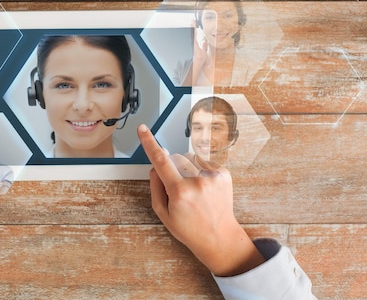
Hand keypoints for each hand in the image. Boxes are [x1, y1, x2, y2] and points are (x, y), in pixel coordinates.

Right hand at [137, 124, 263, 276]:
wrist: (219, 237)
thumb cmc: (189, 228)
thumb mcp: (162, 212)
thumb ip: (155, 186)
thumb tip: (156, 164)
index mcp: (180, 192)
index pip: (160, 161)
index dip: (149, 143)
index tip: (142, 129)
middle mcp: (197, 181)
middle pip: (175, 158)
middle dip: (172, 168)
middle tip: (178, 189)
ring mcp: (213, 176)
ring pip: (189, 158)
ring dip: (187, 168)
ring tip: (194, 190)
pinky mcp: (223, 173)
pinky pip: (203, 162)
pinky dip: (200, 171)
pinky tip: (203, 188)